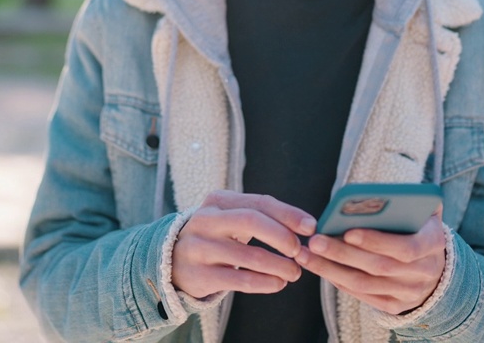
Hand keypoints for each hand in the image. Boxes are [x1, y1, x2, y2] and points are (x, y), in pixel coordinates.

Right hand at [171, 190, 316, 299]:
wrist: (172, 261)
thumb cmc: (215, 236)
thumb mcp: (231, 218)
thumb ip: (262, 216)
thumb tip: (307, 225)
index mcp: (218, 200)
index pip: (260, 202)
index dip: (289, 214)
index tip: (311, 227)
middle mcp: (206, 220)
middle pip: (252, 221)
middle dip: (282, 236)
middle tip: (299, 251)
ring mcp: (201, 248)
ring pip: (250, 256)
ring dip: (280, 266)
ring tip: (295, 272)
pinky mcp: (200, 275)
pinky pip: (240, 280)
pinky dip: (266, 283)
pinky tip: (278, 283)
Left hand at [296, 207, 445, 314]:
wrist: (435, 264)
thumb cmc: (418, 226)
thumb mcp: (421, 208)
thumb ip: (405, 200)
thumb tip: (370, 195)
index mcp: (433, 243)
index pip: (406, 248)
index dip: (376, 241)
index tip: (348, 232)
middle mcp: (424, 272)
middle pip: (379, 266)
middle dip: (343, 254)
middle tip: (315, 241)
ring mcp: (410, 292)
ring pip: (365, 283)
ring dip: (331, 269)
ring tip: (306, 254)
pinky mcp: (395, 305)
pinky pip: (362, 295)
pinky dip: (338, 280)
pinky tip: (320, 267)